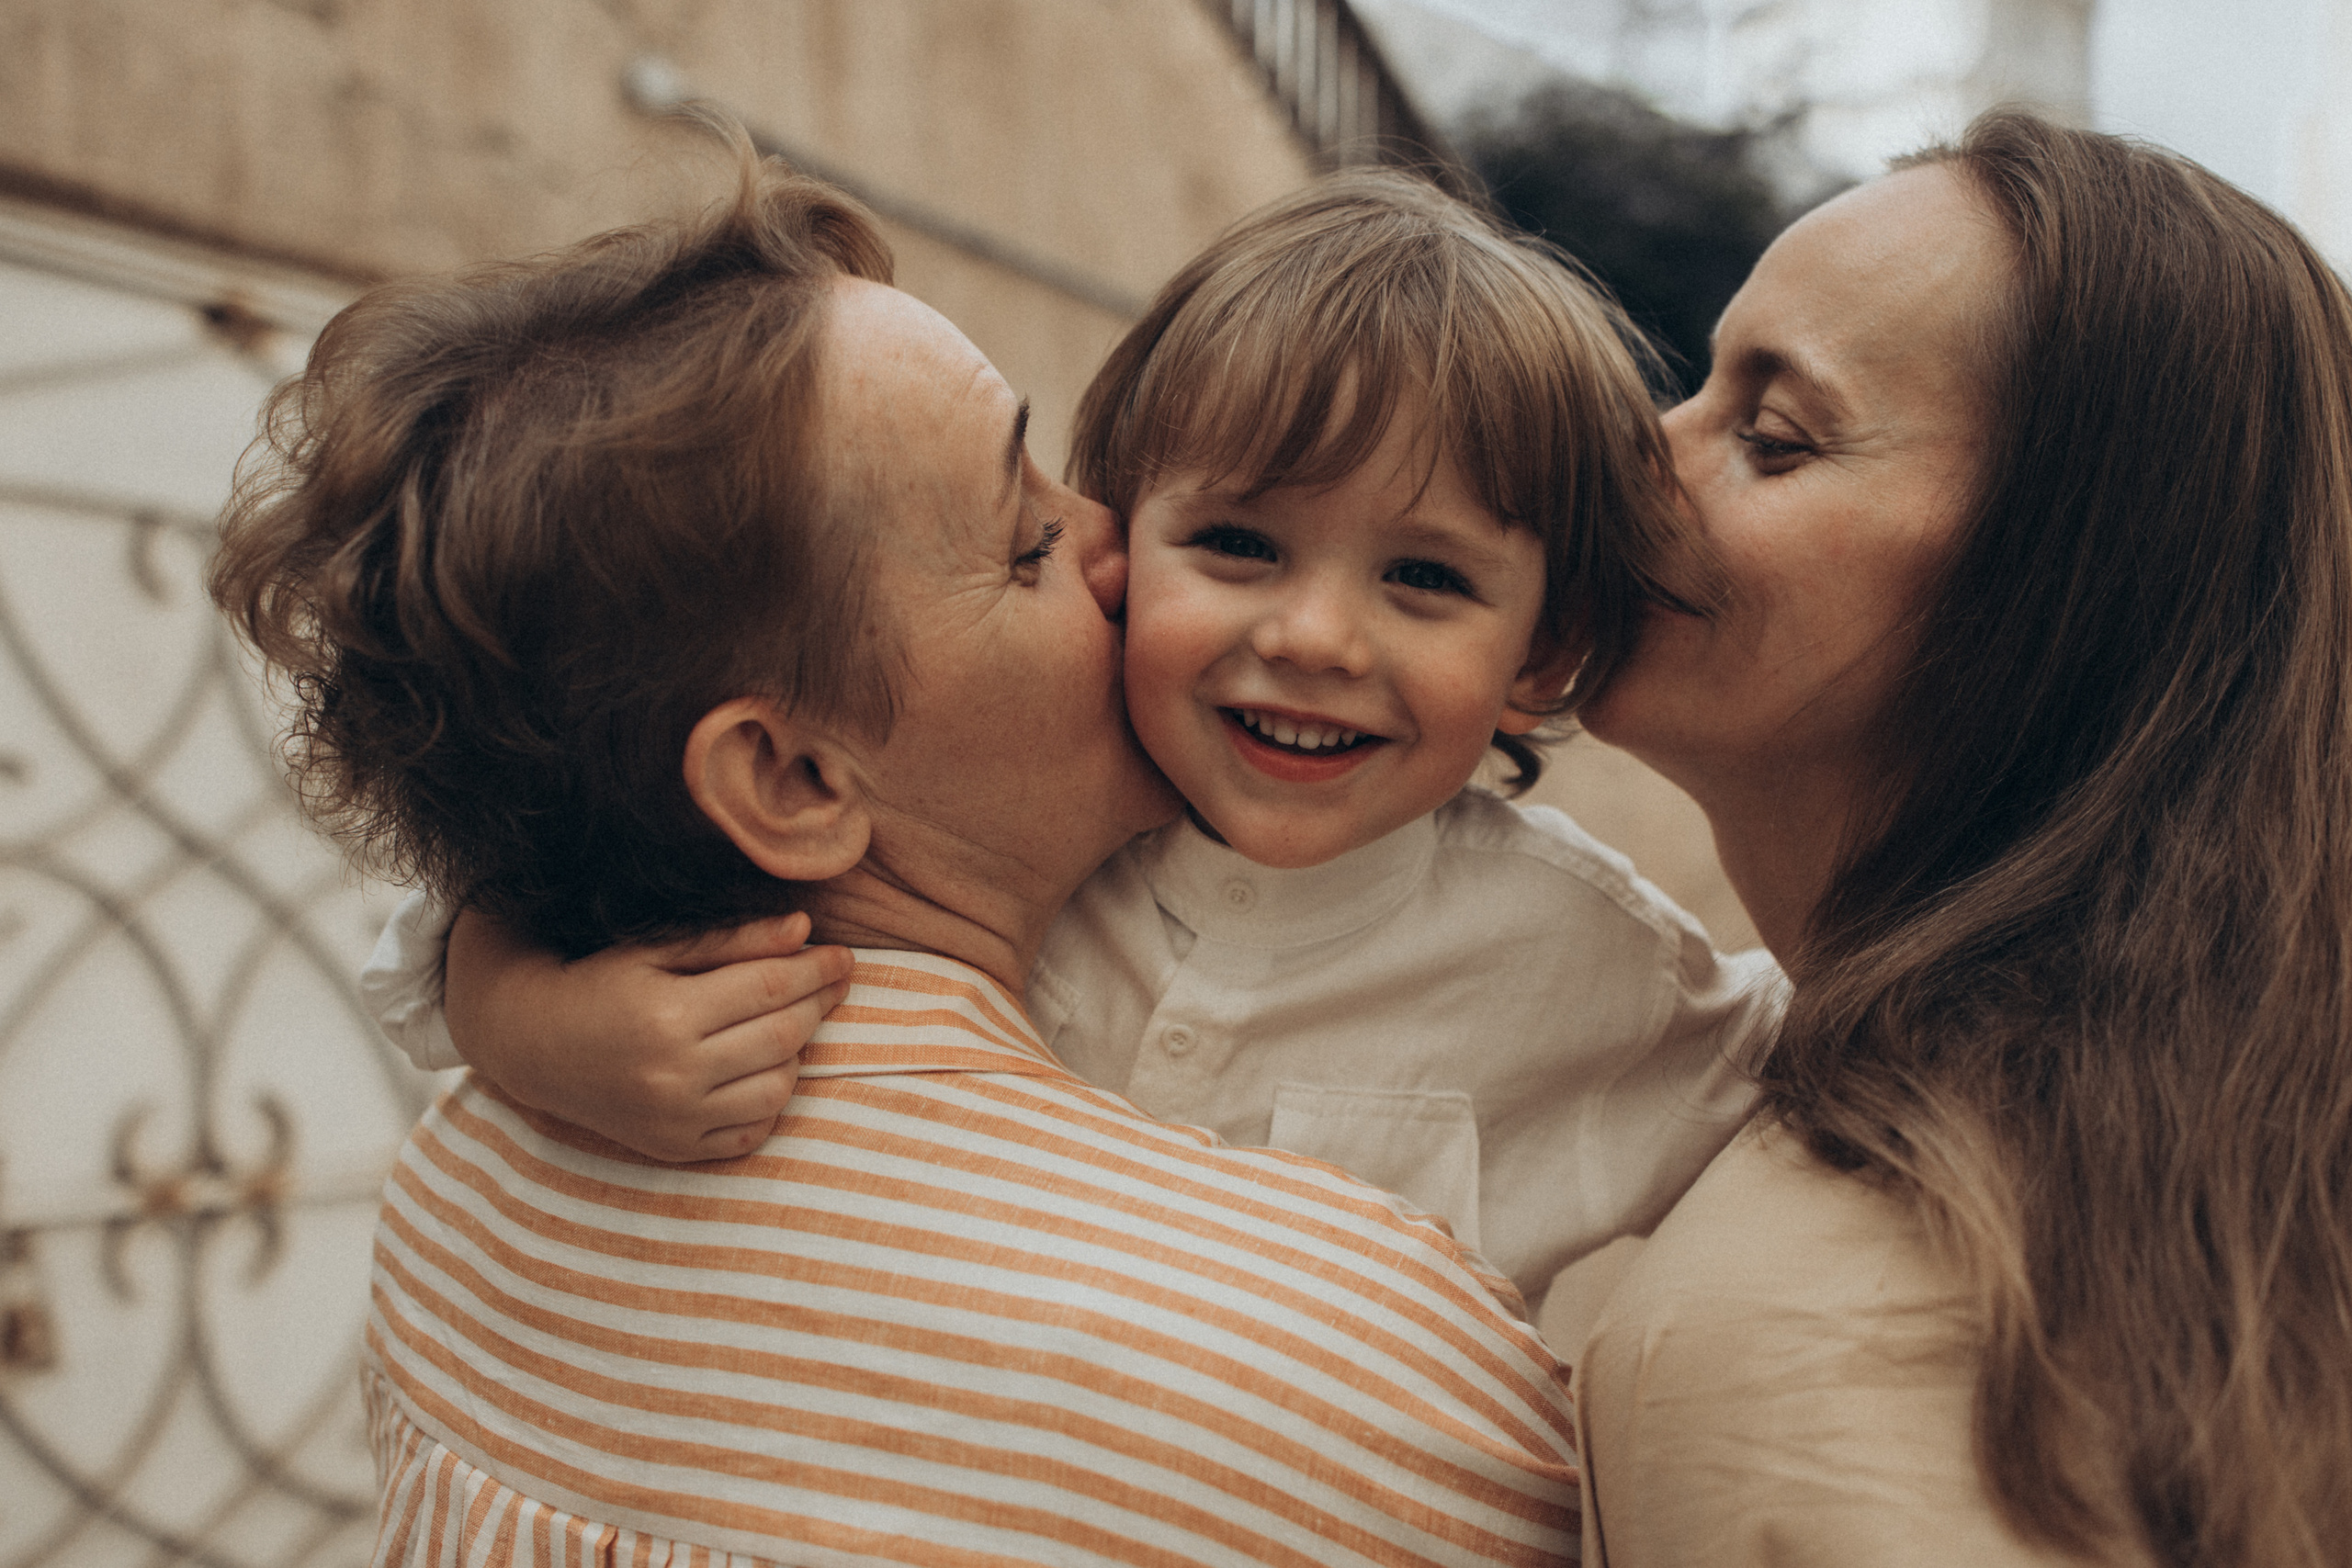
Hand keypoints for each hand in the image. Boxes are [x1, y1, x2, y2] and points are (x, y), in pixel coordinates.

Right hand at [444, 908, 853, 1161]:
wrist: (535, 1047)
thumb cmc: (600, 984)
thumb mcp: (657, 949)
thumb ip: (733, 940)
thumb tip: (804, 929)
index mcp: (667, 1014)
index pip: (770, 988)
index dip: (816, 969)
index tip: (844, 955)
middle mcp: (673, 1074)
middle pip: (782, 1036)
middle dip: (819, 1004)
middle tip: (833, 982)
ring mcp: (676, 1119)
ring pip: (778, 1088)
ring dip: (797, 1053)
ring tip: (790, 1025)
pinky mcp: (676, 1149)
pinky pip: (752, 1130)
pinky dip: (771, 1101)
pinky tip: (763, 1070)